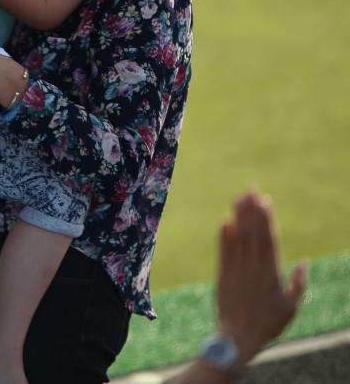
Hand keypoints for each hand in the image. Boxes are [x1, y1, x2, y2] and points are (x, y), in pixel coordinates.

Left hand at [216, 192, 306, 362]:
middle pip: (253, 233)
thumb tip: (304, 263)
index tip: (265, 201)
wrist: (239, 337)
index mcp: (273, 273)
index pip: (269, 239)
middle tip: (250, 189)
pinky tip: (224, 221)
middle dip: (252, 210)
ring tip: (239, 198)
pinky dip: (224, 236)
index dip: (266, 219)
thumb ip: (298, 283)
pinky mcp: (223, 275)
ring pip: (239, 238)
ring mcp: (237, 270)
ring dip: (239, 217)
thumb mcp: (291, 307)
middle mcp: (255, 268)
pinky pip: (224, 252)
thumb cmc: (268, 324)